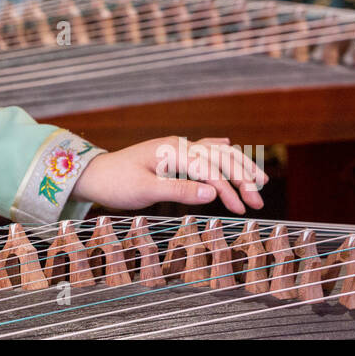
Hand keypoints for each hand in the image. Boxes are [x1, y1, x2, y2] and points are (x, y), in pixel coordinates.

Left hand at [72, 136, 266, 214]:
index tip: (241, 211)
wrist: (95, 175)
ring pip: (215, 152)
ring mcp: (176, 148)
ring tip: (259, 182)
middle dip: (242, 178)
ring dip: (237, 167)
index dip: (228, 190)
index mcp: (172, 151)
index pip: (209, 170)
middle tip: (259, 202)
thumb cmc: (116, 184)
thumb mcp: (145, 190)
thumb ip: (178, 191)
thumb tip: (211, 194)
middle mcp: (178, 145)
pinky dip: (219, 151)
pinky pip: (203, 150)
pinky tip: (229, 144)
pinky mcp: (173, 155)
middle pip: (219, 157)